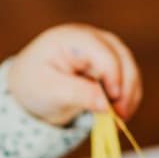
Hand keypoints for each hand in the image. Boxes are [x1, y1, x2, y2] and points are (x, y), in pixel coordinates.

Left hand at [7, 23, 142, 125]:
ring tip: (120, 120)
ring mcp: (104, 51)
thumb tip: (107, 105)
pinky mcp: (110, 66)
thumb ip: (78, 94)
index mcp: (72, 38)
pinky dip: (127, 98)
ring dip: (129, 95)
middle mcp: (93, 39)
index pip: (102, 52)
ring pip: (129, 69)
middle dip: (124, 87)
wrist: (29, 87)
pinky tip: (120, 116)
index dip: (112, 76)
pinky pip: (127, 80)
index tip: (111, 102)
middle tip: (120, 116)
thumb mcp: (50, 90)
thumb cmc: (34, 84)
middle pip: (121, 58)